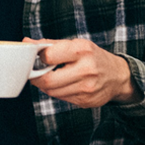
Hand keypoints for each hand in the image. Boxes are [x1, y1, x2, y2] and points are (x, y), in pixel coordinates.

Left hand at [25, 37, 141, 108]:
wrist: (118, 76)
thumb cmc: (93, 57)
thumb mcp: (75, 44)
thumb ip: (50, 44)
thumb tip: (26, 43)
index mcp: (82, 50)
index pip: (48, 57)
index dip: (38, 58)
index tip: (38, 58)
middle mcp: (86, 69)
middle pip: (48, 80)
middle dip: (37, 77)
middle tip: (36, 73)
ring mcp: (87, 88)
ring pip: (52, 92)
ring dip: (46, 86)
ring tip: (51, 77)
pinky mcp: (86, 101)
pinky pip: (61, 98)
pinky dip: (57, 92)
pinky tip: (63, 84)